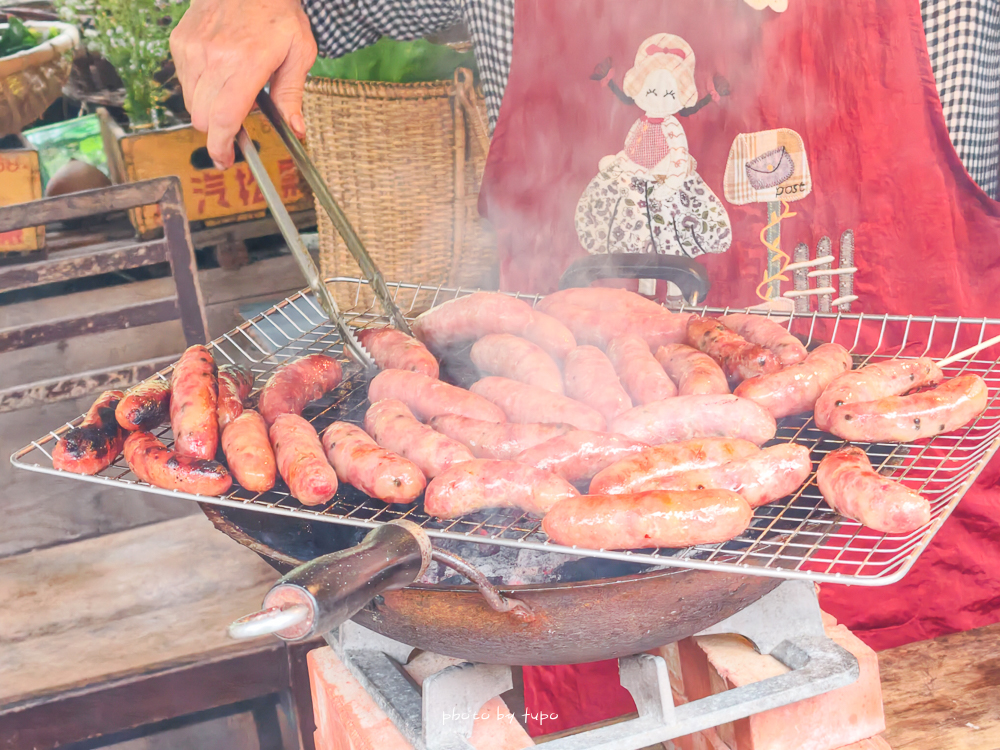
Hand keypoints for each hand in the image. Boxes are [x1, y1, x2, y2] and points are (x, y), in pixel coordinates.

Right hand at [170, 0, 316, 167]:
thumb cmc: (277, 12)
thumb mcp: (299, 51)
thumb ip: (292, 93)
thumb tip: (295, 129)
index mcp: (246, 63)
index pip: (223, 117)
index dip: (221, 145)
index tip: (225, 159)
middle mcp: (214, 57)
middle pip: (202, 117)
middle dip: (218, 129)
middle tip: (236, 124)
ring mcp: (193, 49)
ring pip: (191, 102)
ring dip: (208, 108)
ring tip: (231, 90)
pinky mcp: (180, 42)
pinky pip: (184, 81)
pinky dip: (199, 87)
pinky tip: (218, 73)